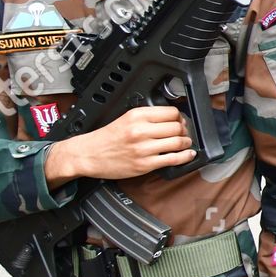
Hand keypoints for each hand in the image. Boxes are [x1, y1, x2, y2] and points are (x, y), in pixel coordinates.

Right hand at [45, 105, 192, 184]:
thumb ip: (148, 117)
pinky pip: (173, 159)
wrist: (87, 155)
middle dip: (184, 130)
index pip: (171, 112)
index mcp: (137, 116)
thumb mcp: (126, 118)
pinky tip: (188, 154)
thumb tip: (173, 118)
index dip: (180, 117)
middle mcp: (141, 130)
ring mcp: (143, 148)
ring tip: (184, 143)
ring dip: (186, 142)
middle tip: (184, 133)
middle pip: (178, 126)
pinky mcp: (145, 164)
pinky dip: (185, 156)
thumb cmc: (106, 138)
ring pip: (178, 142)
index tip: (180, 121)